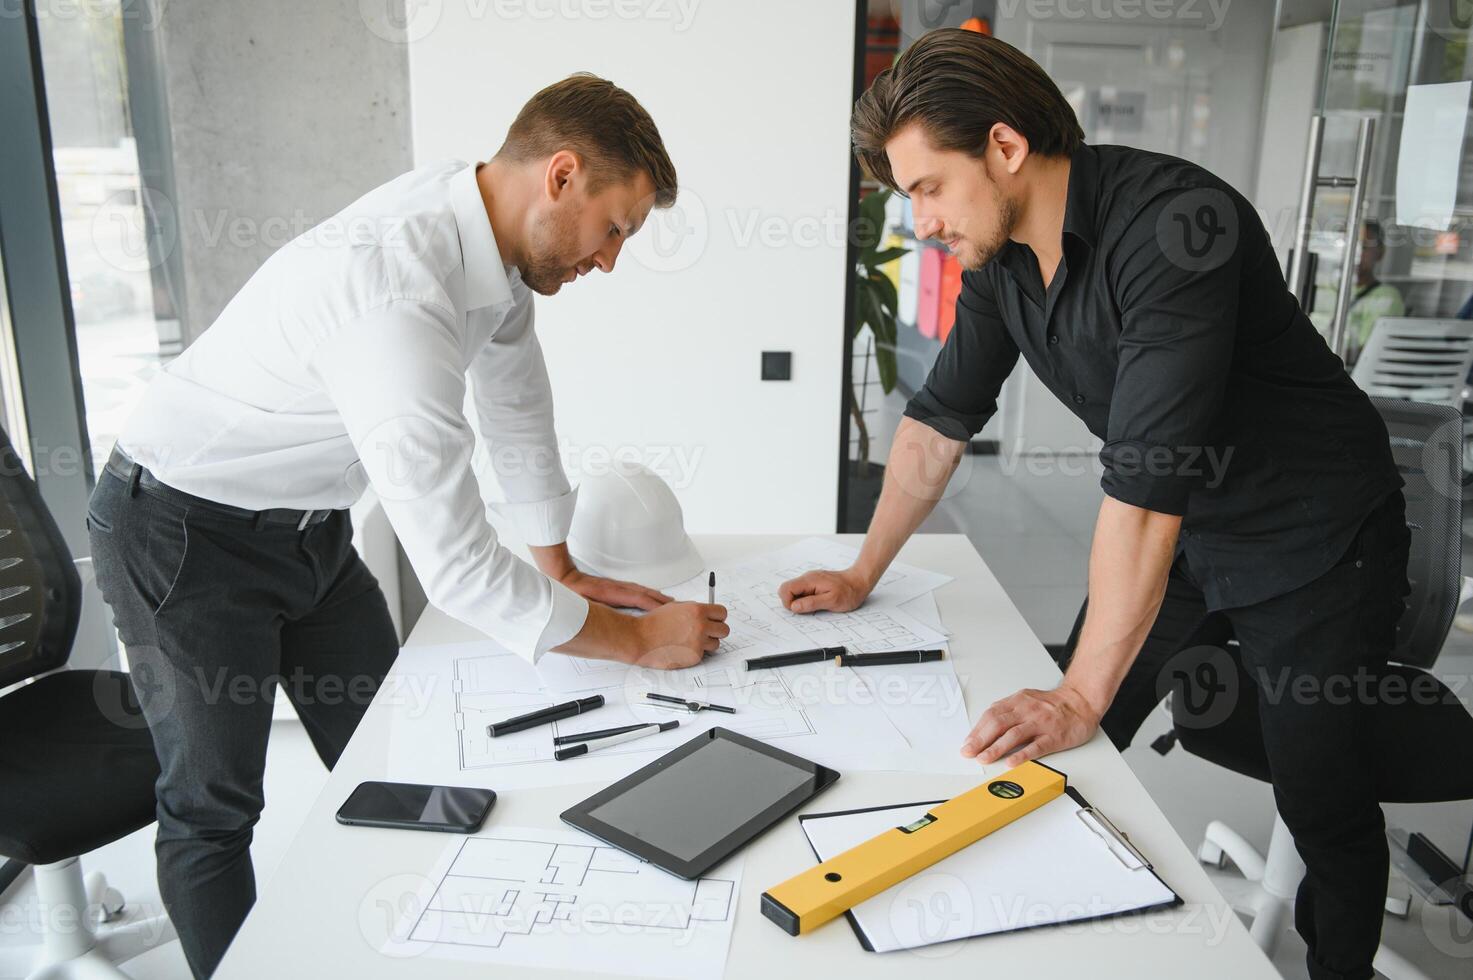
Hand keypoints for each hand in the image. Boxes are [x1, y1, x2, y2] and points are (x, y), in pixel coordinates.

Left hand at [560, 569, 671, 611]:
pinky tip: (650, 598)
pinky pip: (636, 589)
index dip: (655, 604)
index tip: (668, 611)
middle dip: (662, 600)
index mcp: (612, 593)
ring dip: (657, 596)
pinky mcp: (615, 586)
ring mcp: (618, 585)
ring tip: (669, 603)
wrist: (563, 576)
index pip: (639, 598)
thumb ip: (596, 615)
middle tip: (678, 608)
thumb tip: (606, 625)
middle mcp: (618, 587)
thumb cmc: (572, 593)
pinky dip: (647, 594)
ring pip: (642, 590)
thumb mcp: (583, 607)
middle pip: (646, 593)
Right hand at [630, 602, 728, 668]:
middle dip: (717, 631)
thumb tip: (706, 613)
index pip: (722, 613)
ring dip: (707, 643)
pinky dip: (695, 652)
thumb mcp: (676, 607)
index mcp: (697, 611)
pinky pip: (702, 654)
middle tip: (708, 632)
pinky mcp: (694, 656)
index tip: (715, 620)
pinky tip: (682, 648)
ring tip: (691, 641)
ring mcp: (698, 642)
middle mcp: (700, 626)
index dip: (718, 617)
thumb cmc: (654, 623)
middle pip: (724, 630)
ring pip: (715, 644)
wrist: (641, 638)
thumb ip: (694, 610)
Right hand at [778, 566, 871, 613]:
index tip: (799, 610)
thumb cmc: (849, 592)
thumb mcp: (831, 601)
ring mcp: (810, 580)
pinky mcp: (814, 583)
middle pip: (787, 589)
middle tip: (807, 609)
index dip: (787, 602)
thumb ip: (811, 603)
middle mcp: (807, 578)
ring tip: (815, 605)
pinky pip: (803, 591)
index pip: (785, 589)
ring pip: (794, 591)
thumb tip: (794, 607)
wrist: (859, 581)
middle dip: (792, 602)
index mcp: (809, 581)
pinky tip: (818, 602)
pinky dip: (806, 599)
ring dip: (800, 601)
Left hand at [960, 685, 1101, 767]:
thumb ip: (1007, 711)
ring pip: (1014, 735)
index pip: (992, 715)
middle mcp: (1027, 711)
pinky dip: (1022, 755)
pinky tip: (1011, 762)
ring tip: (984, 758)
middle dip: (981, 739)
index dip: (977, 730)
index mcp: (1018, 701)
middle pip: (999, 724)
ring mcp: (1040, 724)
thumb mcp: (1026, 700)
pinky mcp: (1054, 737)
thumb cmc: (1052, 704)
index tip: (967, 743)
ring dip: (996, 748)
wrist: (1081, 702)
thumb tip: (985, 726)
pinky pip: (1036, 746)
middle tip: (969, 752)